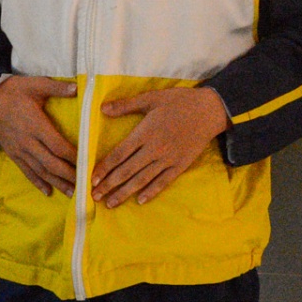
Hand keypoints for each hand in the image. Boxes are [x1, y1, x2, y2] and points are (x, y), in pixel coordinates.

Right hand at [0, 75, 78, 195]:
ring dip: (56, 182)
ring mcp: (19, 150)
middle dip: (68, 175)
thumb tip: (78, 87)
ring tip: (71, 193)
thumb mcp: (35, 84)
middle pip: (51, 163)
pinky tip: (48, 192)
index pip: (58, 145)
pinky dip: (37, 182)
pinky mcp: (13, 154)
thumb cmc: (14, 91)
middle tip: (84, 184)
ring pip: (40, 171)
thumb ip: (57, 87)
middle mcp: (28, 141)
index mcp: (36, 125)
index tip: (87, 162)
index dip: (72, 156)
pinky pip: (26, 171)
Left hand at [91, 87, 229, 207]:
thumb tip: (103, 109)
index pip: (118, 154)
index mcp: (145, 132)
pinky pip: (163, 182)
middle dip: (109, 185)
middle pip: (126, 171)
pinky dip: (151, 192)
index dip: (104, 168)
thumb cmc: (180, 102)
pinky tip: (140, 200)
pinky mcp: (180, 165)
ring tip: (110, 203)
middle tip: (94, 197)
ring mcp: (168, 159)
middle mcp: (154, 149)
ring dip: (124, 192)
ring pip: (142, 180)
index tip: (91, 178)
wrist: (210, 110)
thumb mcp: (152, 97)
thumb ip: (127, 105)